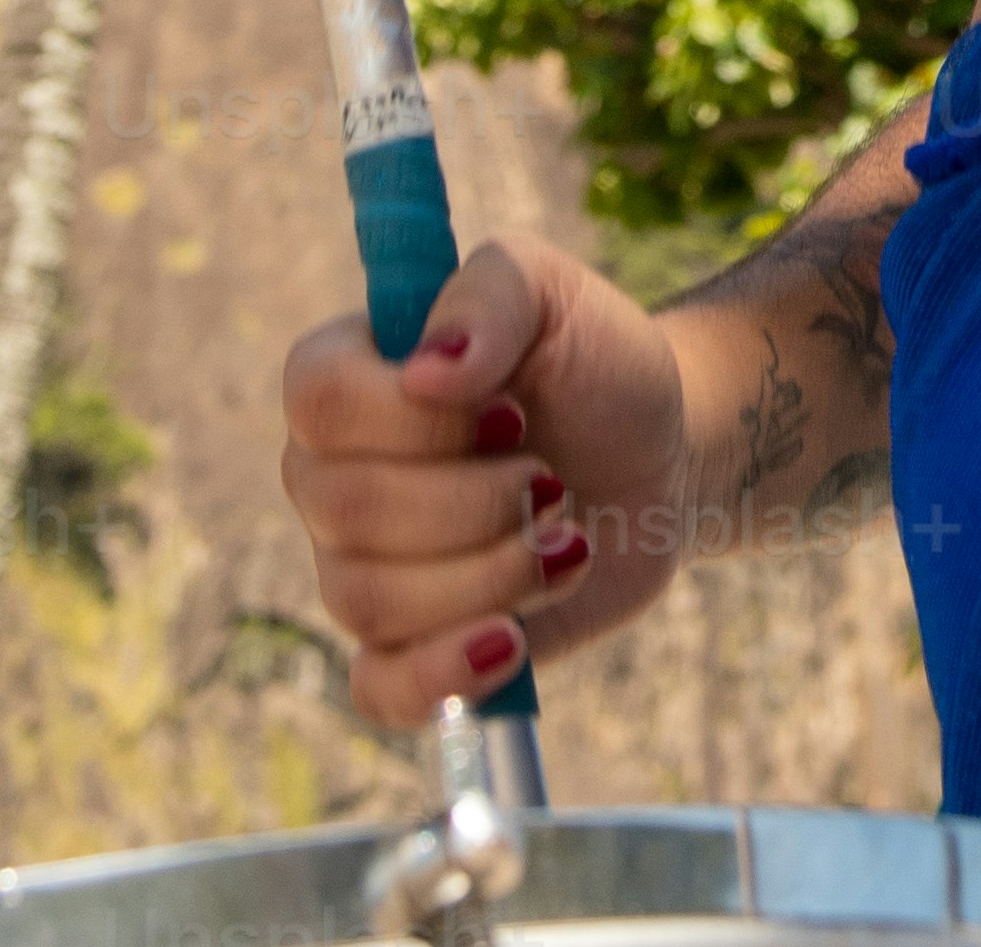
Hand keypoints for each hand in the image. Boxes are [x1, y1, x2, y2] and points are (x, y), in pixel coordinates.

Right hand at [280, 235, 682, 727]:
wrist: (659, 456)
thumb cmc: (594, 361)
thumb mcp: (556, 290)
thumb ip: (492, 297)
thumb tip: (425, 373)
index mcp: (351, 373)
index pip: (321, 400)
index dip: (415, 421)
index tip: (511, 413)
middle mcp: (335, 474)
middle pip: (349, 511)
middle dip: (476, 503)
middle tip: (551, 480)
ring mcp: (364, 568)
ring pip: (371, 602)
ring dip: (492, 573)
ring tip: (564, 538)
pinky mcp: (411, 648)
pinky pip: (378, 689)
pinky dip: (443, 673)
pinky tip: (510, 641)